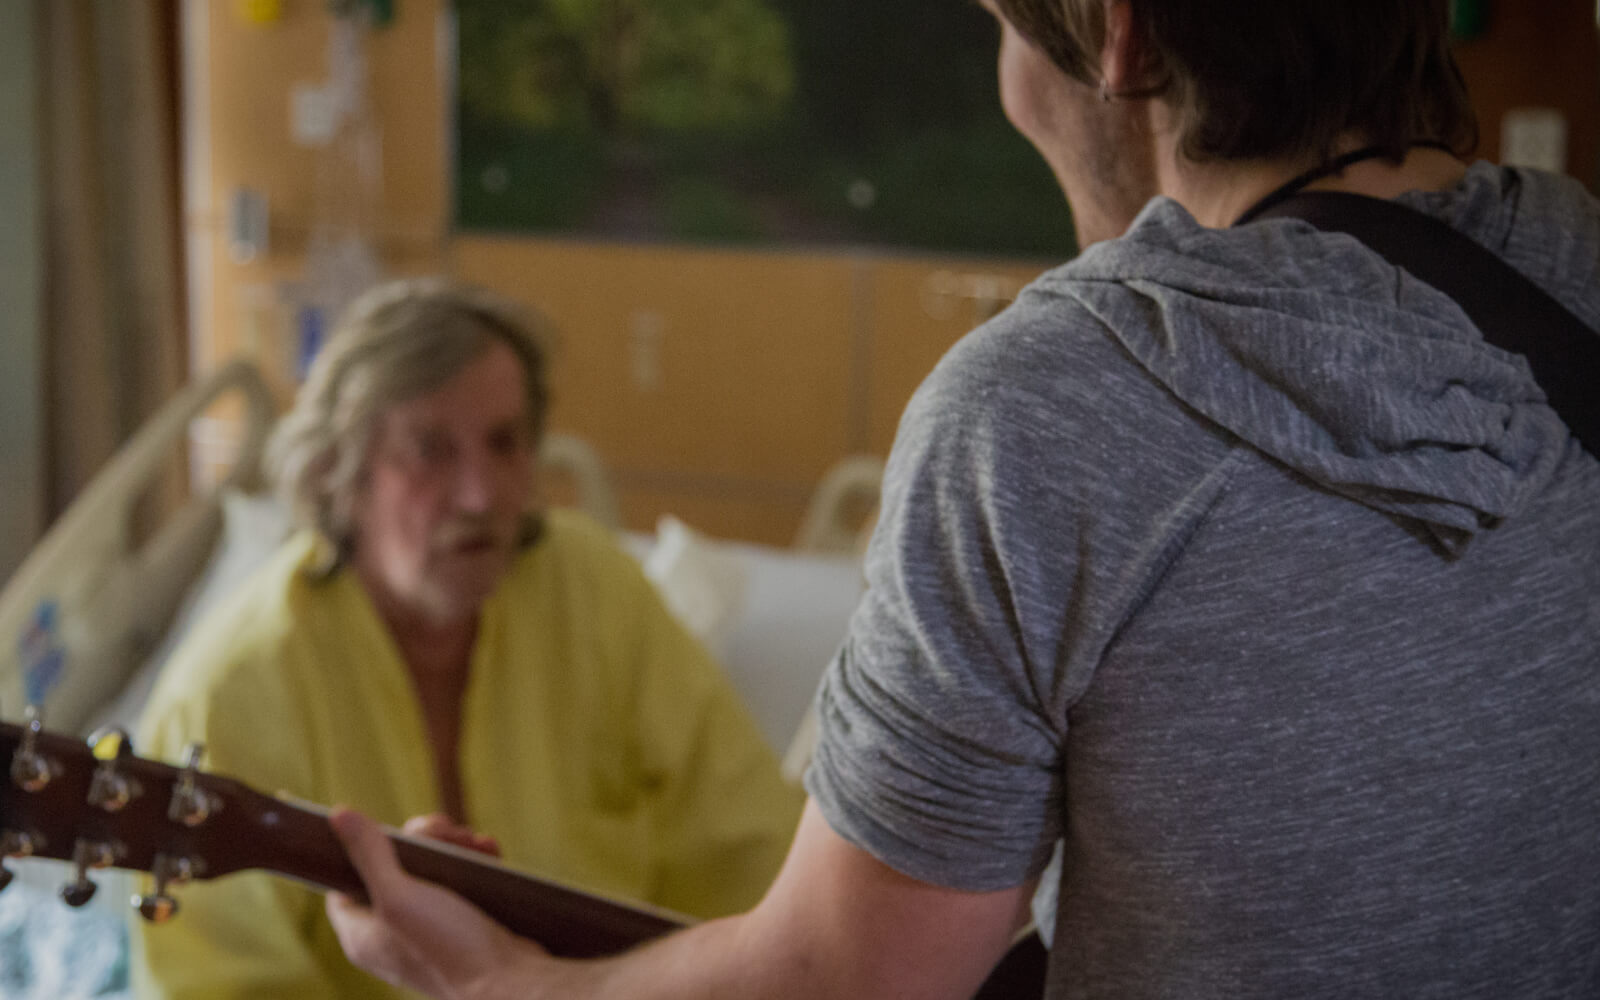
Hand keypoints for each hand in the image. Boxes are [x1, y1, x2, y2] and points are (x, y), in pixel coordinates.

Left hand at [325, 806, 549, 999]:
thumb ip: (369, 855)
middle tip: (446, 831)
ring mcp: (428, 931)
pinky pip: (460, 884)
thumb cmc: (449, 947)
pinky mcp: (463, 926)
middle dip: (423, 841)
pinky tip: (489, 852)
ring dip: (453, 846)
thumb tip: (338, 815)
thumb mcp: (400, 896)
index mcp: (362, 934)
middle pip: (393, 868)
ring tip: (475, 843)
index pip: (343, 883)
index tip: (392, 833)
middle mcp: (390, 934)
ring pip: (431, 871)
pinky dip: (473, 862)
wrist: (511, 982)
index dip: (363, 851)